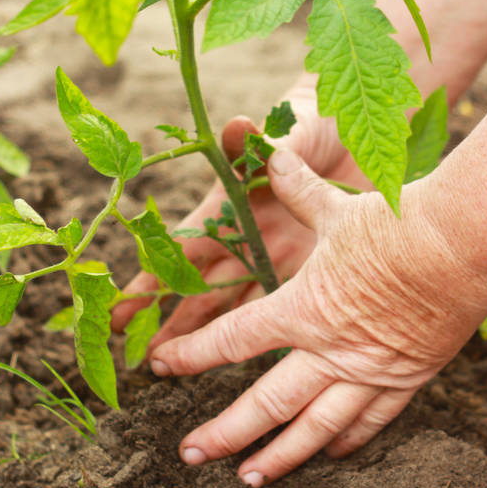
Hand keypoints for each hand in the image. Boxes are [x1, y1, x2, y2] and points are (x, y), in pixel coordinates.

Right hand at [111, 89, 363, 340]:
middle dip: (170, 319)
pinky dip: (266, 330)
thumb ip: (264, 144)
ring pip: (234, 302)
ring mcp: (279, 251)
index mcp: (235, 203)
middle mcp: (250, 233)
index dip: (154, 276)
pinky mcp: (313, 262)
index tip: (124, 305)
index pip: (185, 246)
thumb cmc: (317, 121)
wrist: (363, 125)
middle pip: (201, 284)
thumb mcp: (291, 132)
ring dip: (206, 334)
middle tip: (138, 355)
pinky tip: (247, 360)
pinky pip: (286, 302)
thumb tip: (236, 125)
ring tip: (174, 366)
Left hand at [148, 150, 486, 484]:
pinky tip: (328, 456)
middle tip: (190, 452)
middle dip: (223, 431)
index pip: (232, 338)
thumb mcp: (336, 205)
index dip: (192, 354)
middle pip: (264, 402)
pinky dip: (345, 442)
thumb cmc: (394, 224)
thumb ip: (296, 185)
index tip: (163, 367)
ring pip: (313, 428)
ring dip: (278, 456)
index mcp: (301, 307)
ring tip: (249, 478)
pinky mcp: (404, 380)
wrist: (461, 249)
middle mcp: (327, 349)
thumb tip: (264, 149)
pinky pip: (368, 421)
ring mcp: (366, 372)